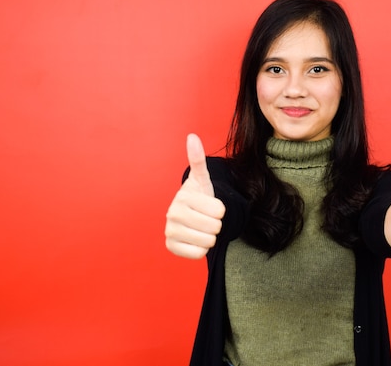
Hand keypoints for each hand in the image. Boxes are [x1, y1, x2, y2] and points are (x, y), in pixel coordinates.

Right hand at [165, 134, 225, 258]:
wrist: (189, 216)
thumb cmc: (199, 197)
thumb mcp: (202, 179)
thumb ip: (198, 159)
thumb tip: (192, 136)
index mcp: (183, 197)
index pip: (220, 211)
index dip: (220, 210)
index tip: (209, 206)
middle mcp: (172, 214)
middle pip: (215, 227)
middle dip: (216, 224)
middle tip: (206, 218)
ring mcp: (170, 231)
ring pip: (208, 241)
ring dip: (210, 236)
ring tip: (201, 227)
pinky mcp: (171, 247)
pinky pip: (199, 254)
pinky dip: (201, 249)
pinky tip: (195, 239)